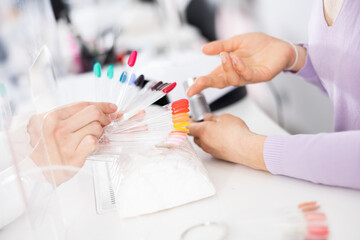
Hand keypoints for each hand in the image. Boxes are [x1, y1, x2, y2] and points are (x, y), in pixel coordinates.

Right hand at [28, 102, 116, 183]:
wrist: (33, 166)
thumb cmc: (45, 143)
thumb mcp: (53, 122)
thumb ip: (77, 114)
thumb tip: (112, 109)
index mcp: (53, 116)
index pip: (85, 105)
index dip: (102, 106)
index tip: (112, 108)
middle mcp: (58, 128)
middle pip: (93, 114)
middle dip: (103, 118)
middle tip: (103, 124)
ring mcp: (65, 144)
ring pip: (96, 128)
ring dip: (99, 133)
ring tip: (91, 137)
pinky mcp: (73, 158)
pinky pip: (93, 143)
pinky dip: (96, 143)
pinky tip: (90, 146)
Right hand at [187, 32, 305, 96]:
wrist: (280, 45)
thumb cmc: (260, 45)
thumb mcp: (236, 42)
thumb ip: (221, 46)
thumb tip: (204, 50)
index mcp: (229, 68)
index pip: (212, 78)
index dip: (201, 84)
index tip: (190, 90)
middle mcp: (237, 75)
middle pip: (219, 83)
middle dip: (207, 83)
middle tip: (199, 83)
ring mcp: (248, 77)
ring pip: (233, 79)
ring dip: (226, 68)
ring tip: (224, 56)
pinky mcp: (260, 76)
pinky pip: (247, 74)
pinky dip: (240, 67)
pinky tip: (236, 58)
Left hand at [187, 113, 267, 170]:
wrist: (246, 148)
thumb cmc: (236, 133)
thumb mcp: (224, 118)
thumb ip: (213, 117)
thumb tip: (207, 117)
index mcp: (202, 131)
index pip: (188, 127)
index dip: (188, 123)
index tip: (190, 119)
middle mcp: (204, 142)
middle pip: (194, 136)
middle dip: (197, 129)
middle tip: (204, 123)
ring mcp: (210, 150)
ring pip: (202, 142)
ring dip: (205, 136)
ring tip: (214, 130)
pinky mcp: (217, 155)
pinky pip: (210, 147)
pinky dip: (212, 142)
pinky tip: (221, 138)